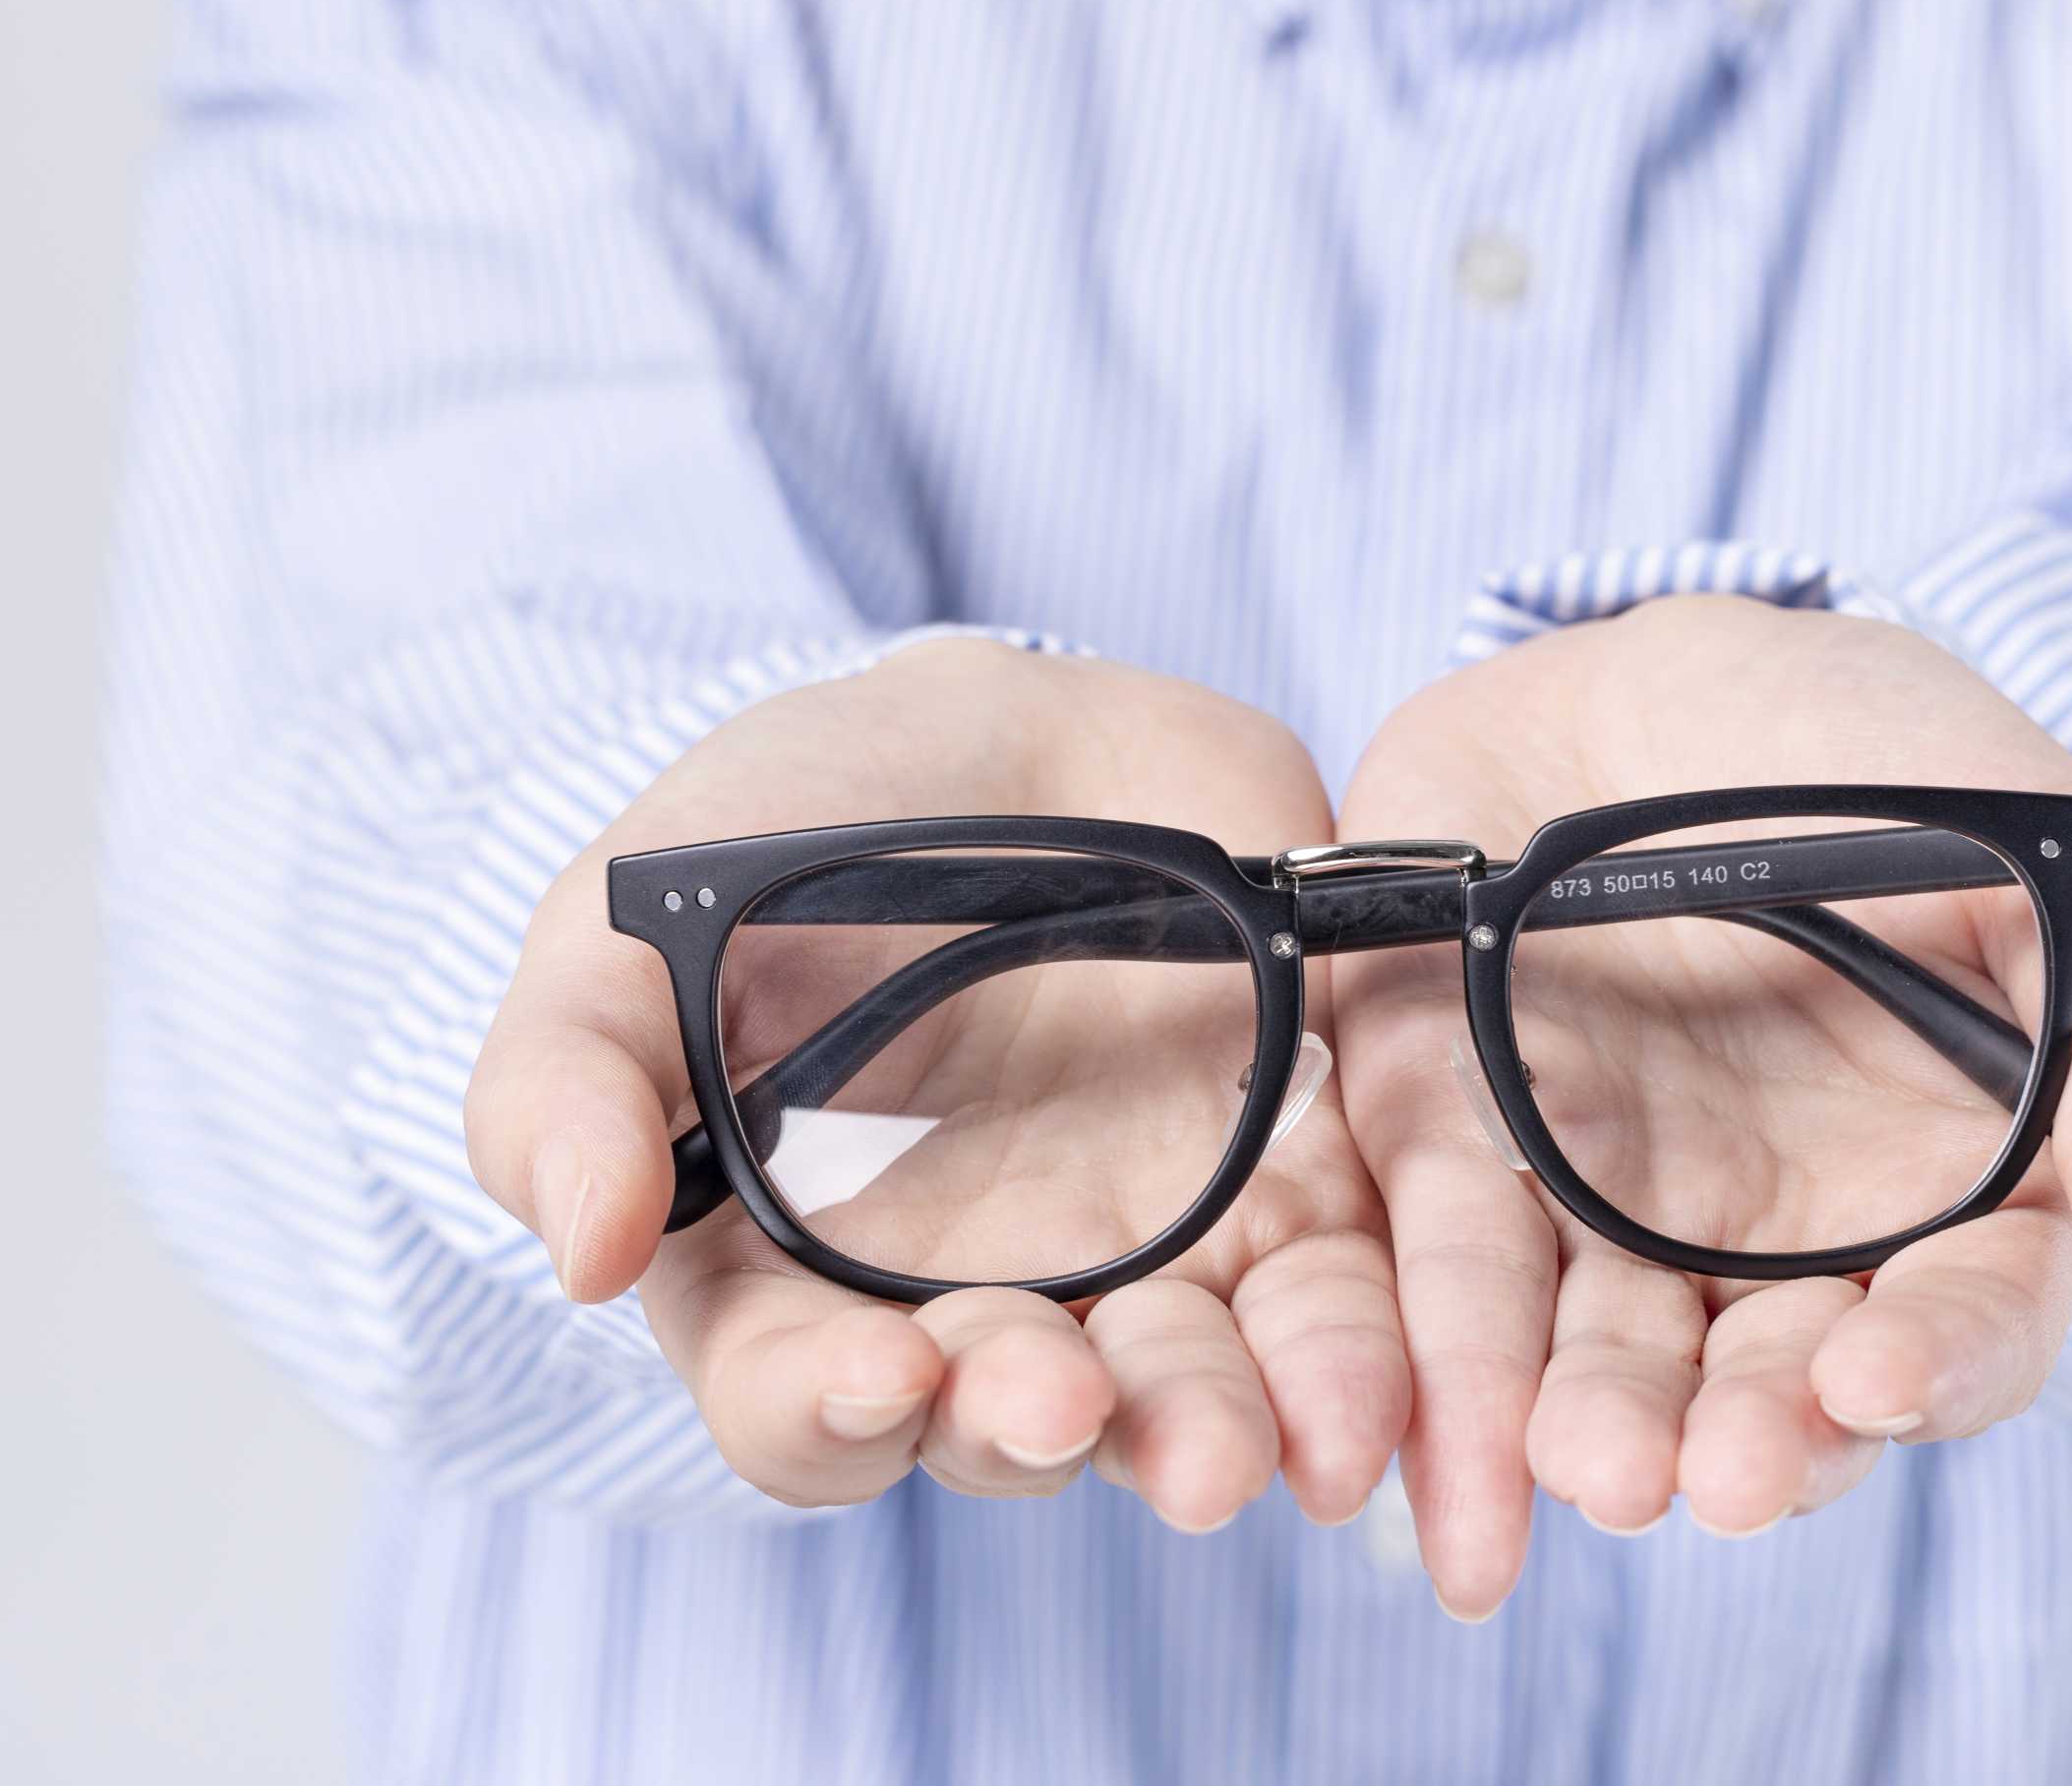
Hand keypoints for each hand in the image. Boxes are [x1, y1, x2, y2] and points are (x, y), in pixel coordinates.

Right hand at [465, 638, 1406, 1527]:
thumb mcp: (634, 924)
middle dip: (1042, 1426)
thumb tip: (576, 1249)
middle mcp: (983, 1302)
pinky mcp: (1300, 1192)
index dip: (832, 1412)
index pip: (803, 1406)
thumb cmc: (788, 842)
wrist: (1004, 740)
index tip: (882, 1370)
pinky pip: (1348, 1293)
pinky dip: (1377, 1350)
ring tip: (1268, 1442)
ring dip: (1223, 1428)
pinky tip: (1391, 1385)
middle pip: (1010, 1424)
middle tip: (1071, 1399)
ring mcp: (1151, 1261)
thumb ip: (570, 1074)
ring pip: (1193, 1392)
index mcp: (801, 1278)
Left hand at [1332, 595, 2071, 1616]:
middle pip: (1780, 1387)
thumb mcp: (2053, 851)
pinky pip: (1452, 1267)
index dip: (1938, 1362)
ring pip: (1613, 1362)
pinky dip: (1444, 1365)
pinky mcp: (1467, 1158)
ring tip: (1589, 1468)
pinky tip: (1437, 1451)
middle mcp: (1783, 1235)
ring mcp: (1618, 1208)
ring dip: (1602, 1433)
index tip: (1877, 1374)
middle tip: (1722, 1475)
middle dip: (1756, 1444)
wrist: (1657, 667)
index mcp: (1946, 1187)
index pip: (1966, 1319)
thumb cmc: (1883, 762)